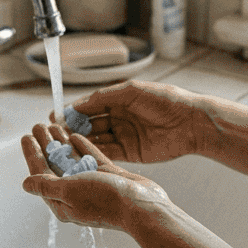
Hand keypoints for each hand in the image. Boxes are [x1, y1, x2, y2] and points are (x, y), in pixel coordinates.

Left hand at [21, 123, 169, 231]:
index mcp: (63, 202)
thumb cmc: (105, 201)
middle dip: (45, 145)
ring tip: (54, 125)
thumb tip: (25, 184)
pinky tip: (75, 135)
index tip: (26, 137)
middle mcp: (75, 193)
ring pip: (72, 160)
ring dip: (62, 143)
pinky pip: (91, 159)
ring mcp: (92, 185)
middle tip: (38, 126)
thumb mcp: (70, 191)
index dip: (32, 154)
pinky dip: (82, 147)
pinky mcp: (108, 177)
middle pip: (55, 165)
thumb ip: (47, 185)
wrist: (141, 206)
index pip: (41, 174)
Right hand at [55, 80, 207, 163]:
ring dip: (81, 142)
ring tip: (63, 146)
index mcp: (119, 100)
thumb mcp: (133, 91)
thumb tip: (81, 103)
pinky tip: (80, 155)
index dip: (73, 111)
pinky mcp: (131, 153)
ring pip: (97, 139)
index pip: (90, 106)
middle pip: (90, 124)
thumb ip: (106, 96)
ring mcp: (124, 136)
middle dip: (73, 128)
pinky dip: (94, 153)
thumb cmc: (166, 101)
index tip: (56, 116)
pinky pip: (108, 153)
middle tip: (55, 134)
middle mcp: (119, 118)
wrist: (191, 123)